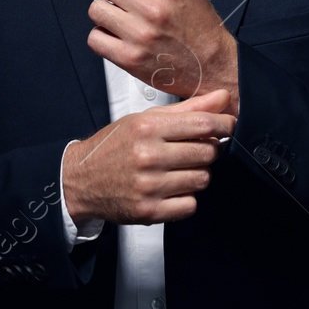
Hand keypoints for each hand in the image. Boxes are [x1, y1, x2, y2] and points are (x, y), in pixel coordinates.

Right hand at [61, 90, 235, 224]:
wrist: (79, 180)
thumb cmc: (114, 147)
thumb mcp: (144, 120)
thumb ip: (186, 110)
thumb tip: (222, 97)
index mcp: (147, 128)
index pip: (202, 124)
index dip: (223, 124)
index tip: (228, 126)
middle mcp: (148, 156)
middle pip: (207, 152)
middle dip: (209, 150)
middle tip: (195, 150)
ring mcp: (149, 186)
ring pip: (202, 179)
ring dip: (197, 174)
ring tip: (179, 170)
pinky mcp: (149, 211)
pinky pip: (190, 205)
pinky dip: (186, 198)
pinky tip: (172, 189)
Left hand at [88, 0, 239, 111]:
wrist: (212, 65)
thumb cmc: (200, 27)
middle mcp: (154, 9)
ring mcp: (140, 34)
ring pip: (96, 10)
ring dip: (106, 13)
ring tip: (122, 18)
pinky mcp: (129, 58)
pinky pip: (95, 39)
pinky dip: (102, 38)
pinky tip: (118, 36)